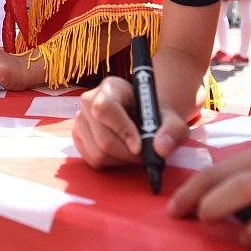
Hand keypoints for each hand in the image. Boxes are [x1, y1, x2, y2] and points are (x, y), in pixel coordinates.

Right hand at [72, 77, 189, 167]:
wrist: (143, 116)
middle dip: (127, 153)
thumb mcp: (171, 119)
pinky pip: (92, 160)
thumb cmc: (155, 115)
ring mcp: (80, 119)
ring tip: (133, 151)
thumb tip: (161, 148)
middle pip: (103, 139)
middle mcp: (89, 100)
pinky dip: (110, 163)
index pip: (105, 109)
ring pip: (97, 153)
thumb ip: (173, 131)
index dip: (122, 131)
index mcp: (111, 87)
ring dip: (120, 160)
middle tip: (144, 154)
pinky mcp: (78, 136)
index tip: (139, 147)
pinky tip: (121, 153)